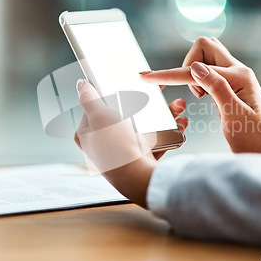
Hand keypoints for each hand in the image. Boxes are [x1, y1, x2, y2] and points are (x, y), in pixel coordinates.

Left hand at [74, 79, 187, 206]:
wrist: (139, 178)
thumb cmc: (115, 148)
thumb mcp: (98, 115)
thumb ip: (88, 97)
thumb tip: (80, 84)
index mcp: (87, 133)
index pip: (96, 105)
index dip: (112, 91)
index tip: (127, 82)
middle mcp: (103, 143)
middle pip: (123, 113)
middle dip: (145, 101)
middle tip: (158, 92)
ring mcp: (122, 151)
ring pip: (143, 125)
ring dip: (162, 114)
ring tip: (177, 107)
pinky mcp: (140, 158)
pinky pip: (156, 140)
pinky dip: (168, 131)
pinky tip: (179, 123)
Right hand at [140, 37, 260, 155]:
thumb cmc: (252, 137)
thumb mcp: (233, 115)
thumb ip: (216, 88)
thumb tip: (196, 67)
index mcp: (239, 76)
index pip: (195, 71)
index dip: (169, 75)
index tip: (146, 77)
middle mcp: (238, 70)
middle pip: (204, 46)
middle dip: (188, 64)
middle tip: (197, 93)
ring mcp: (234, 75)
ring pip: (205, 55)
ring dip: (194, 72)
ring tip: (203, 97)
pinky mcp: (229, 83)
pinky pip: (208, 69)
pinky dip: (198, 80)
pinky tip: (205, 96)